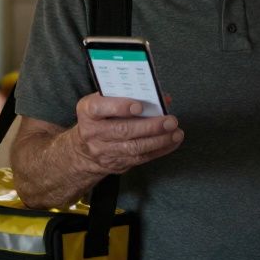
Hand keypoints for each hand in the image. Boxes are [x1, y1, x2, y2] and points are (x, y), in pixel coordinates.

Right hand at [68, 93, 183, 174]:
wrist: (84, 149)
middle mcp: (93, 132)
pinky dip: (159, 150)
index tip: (139, 106)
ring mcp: (103, 151)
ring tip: (176, 133)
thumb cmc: (100, 117)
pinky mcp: (116, 163)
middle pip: (123, 130)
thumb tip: (160, 97)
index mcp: (88, 111)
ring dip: (159, 140)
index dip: (120, 107)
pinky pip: (140, 158)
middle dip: (150, 126)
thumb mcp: (104, 101)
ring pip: (134, 148)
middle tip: (170, 121)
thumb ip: (127, 95)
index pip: (100, 108)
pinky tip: (171, 142)